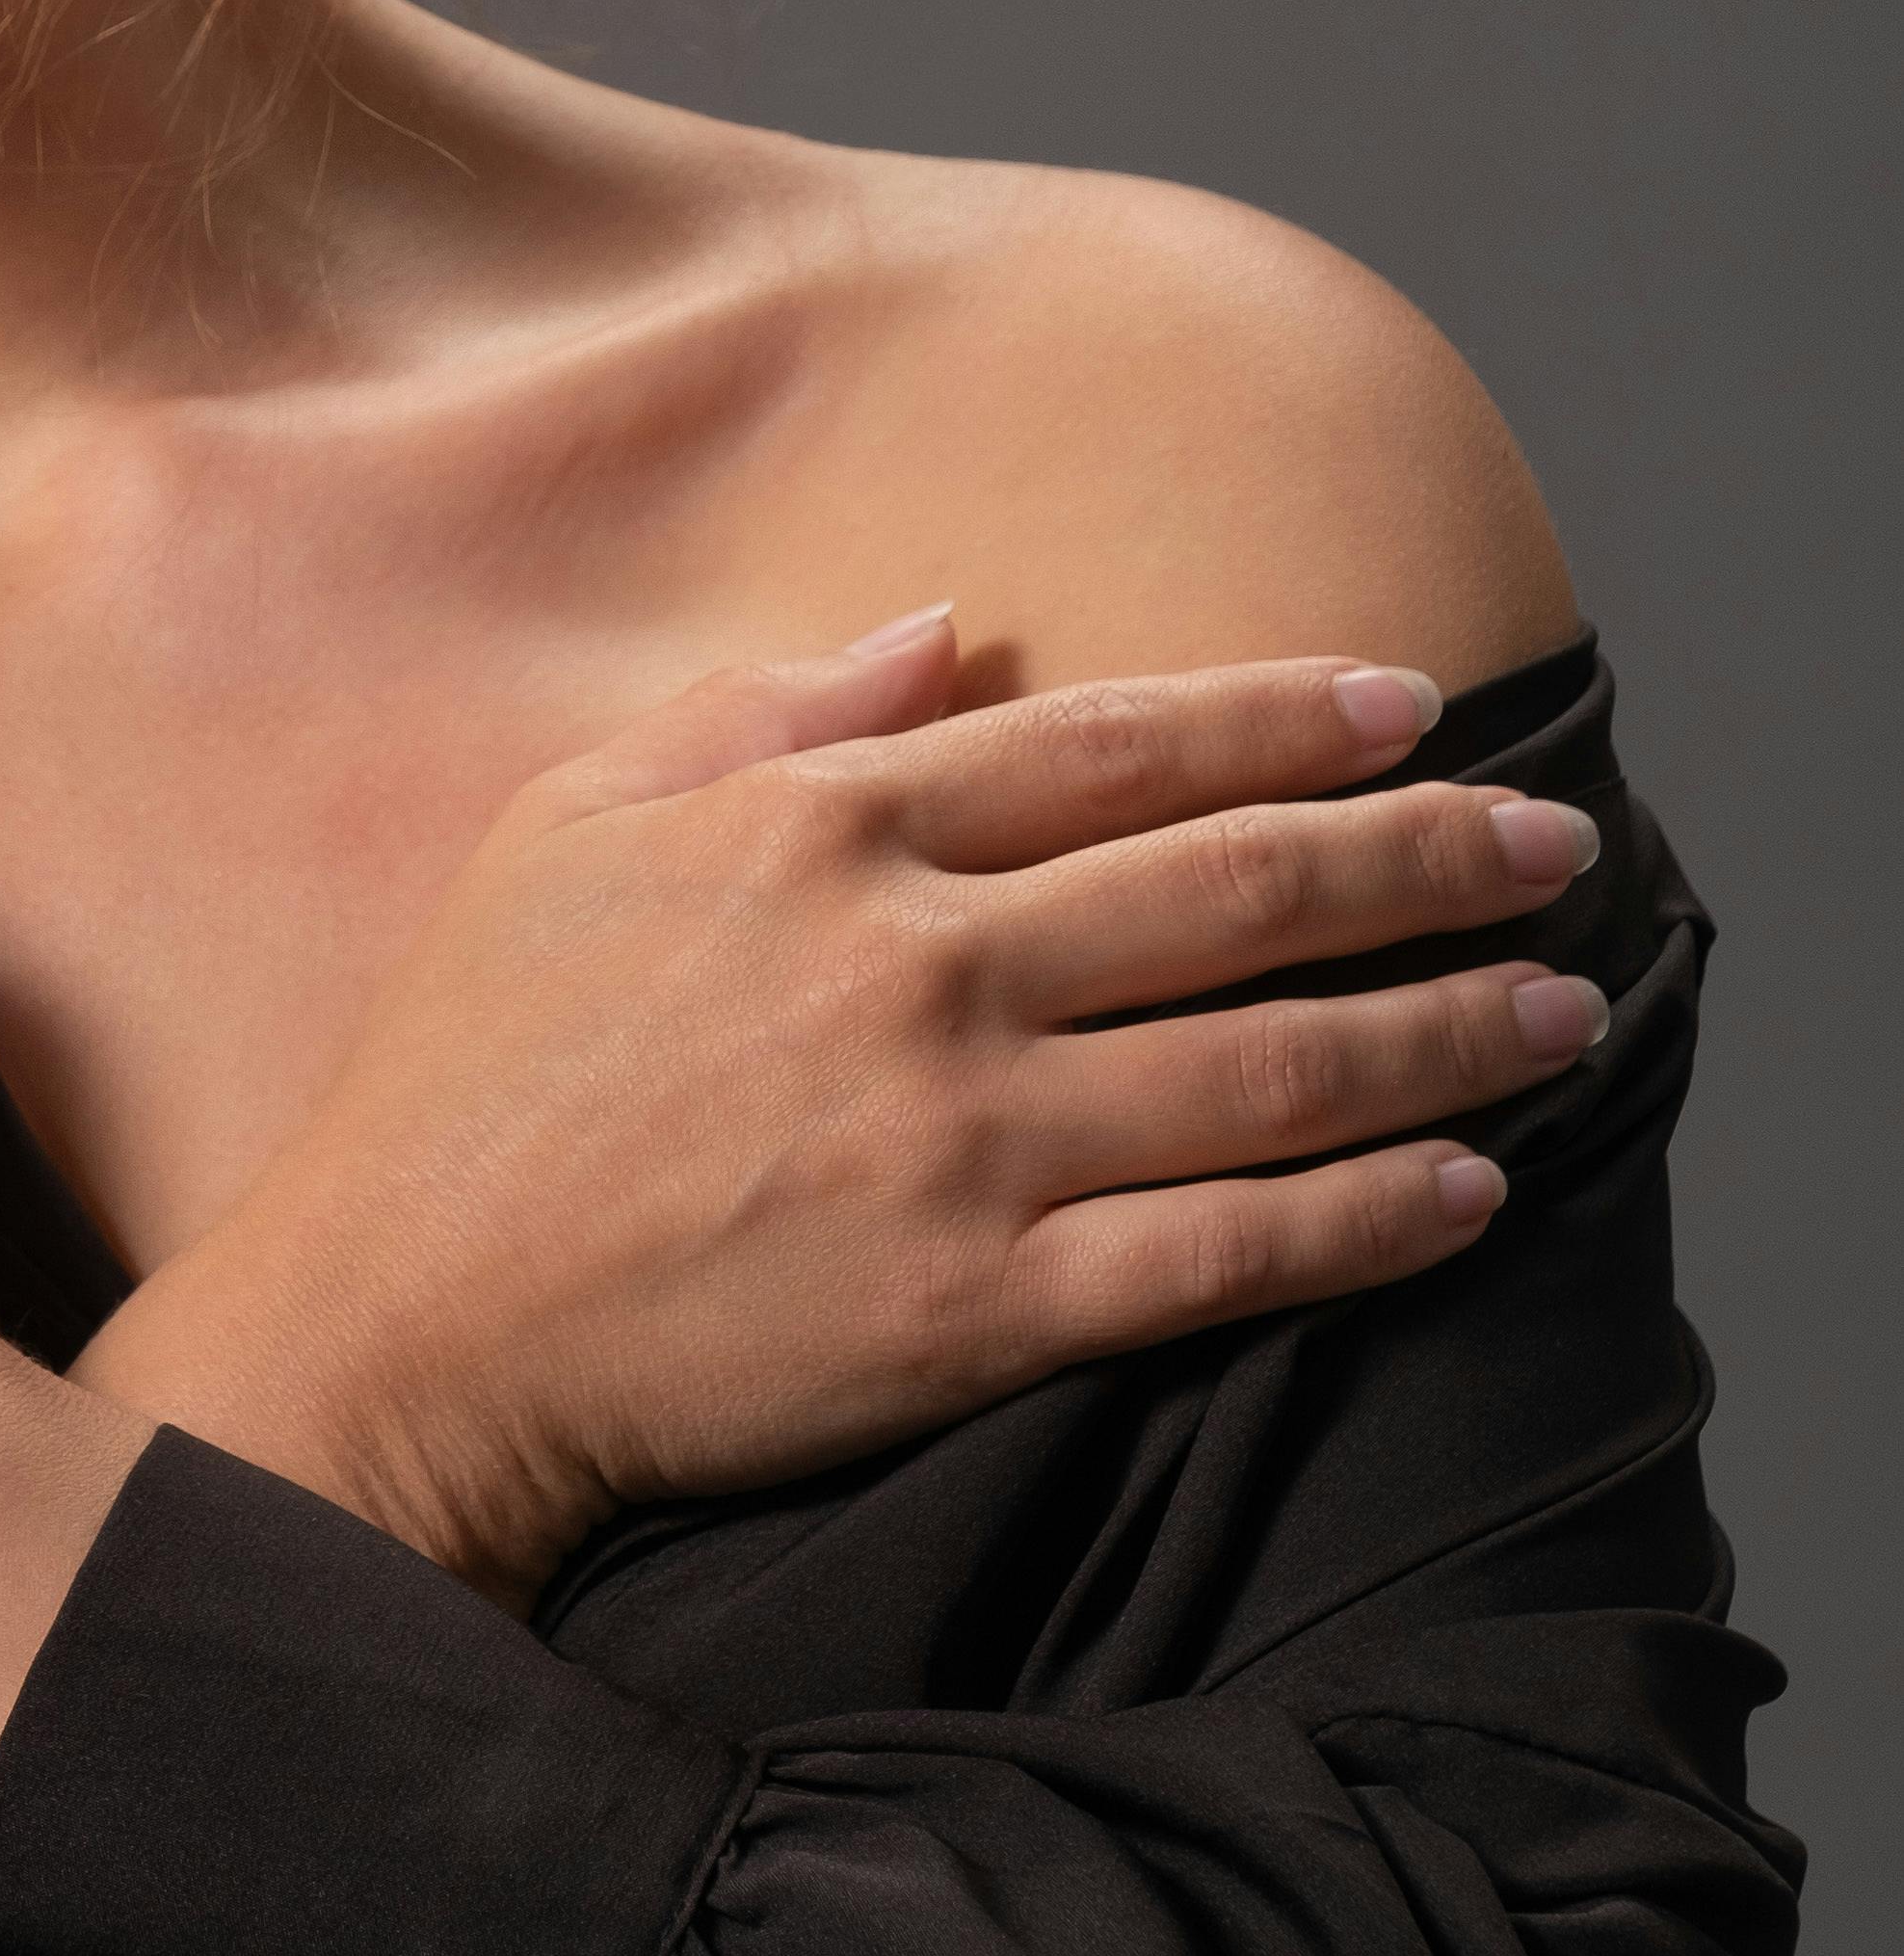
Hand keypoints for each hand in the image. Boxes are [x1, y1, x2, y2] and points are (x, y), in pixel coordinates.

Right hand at [88, 627, 1605, 1606]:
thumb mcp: (566, 828)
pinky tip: (1467, 1190)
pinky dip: (1367, 1218)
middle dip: (1427, 857)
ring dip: (1444, 1030)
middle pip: (1239, 887)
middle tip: (1554, 847)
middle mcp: (918, 968)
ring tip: (1559, 1011)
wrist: (395, 1323)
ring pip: (1271, 1065)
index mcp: (822, 831)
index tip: (1407, 711)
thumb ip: (762, 716)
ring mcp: (958, 1142)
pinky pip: (1225, 1253)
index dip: (1284, 721)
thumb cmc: (461, 1071)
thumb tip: (943, 632)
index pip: (1116, 747)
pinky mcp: (977, 1309)